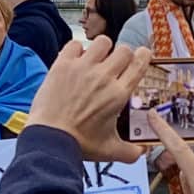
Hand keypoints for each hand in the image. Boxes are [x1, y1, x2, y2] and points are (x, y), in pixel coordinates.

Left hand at [28, 36, 150, 165]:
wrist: (50, 138)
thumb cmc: (79, 144)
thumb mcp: (110, 150)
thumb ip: (131, 152)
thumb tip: (141, 152)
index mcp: (118, 94)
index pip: (139, 63)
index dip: (143, 55)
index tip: (141, 55)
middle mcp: (104, 77)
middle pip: (124, 50)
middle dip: (123, 55)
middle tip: (115, 64)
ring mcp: (83, 68)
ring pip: (102, 42)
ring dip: (102, 49)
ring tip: (96, 59)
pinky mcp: (63, 65)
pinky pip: (75, 44)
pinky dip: (77, 49)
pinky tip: (75, 60)